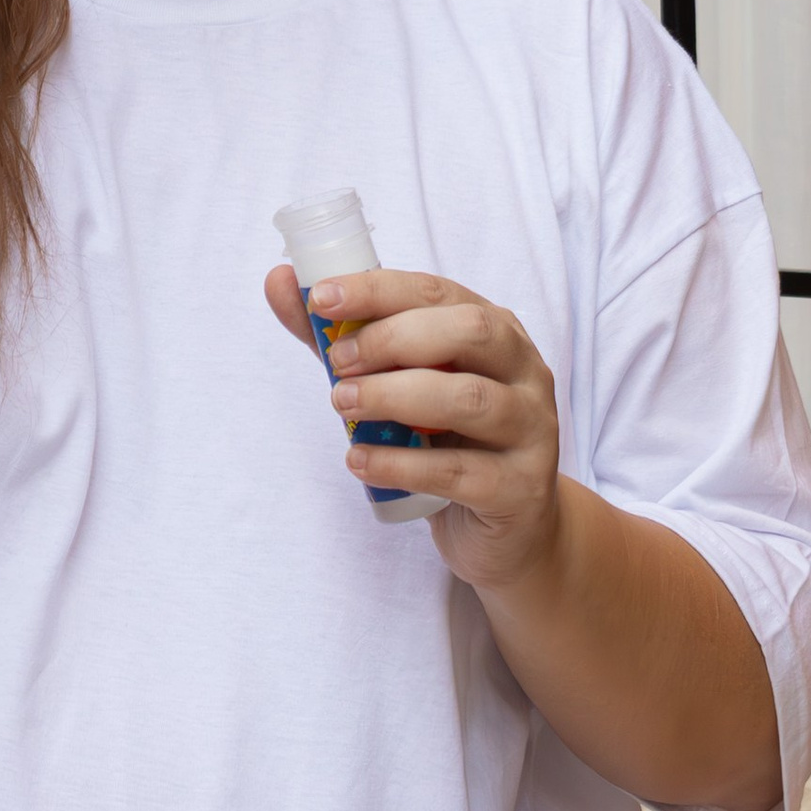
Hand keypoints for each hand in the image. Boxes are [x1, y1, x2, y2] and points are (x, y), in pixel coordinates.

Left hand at [264, 256, 562, 590]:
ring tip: (341, 404)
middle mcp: (525, 371)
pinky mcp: (520, 489)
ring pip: (472, 399)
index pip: (437, 292)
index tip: (319, 299)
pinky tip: (359, 461)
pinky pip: (461, 471)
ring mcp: (532, 430)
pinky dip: (402, 464)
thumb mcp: (397, 383)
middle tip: (337, 363)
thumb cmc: (448, 439)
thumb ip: (343, 338)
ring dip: (395, 396)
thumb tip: (279, 281)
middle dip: (394, 338)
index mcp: (495, 330)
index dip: (377, 290)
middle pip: (470, 332)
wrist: (509, 529)